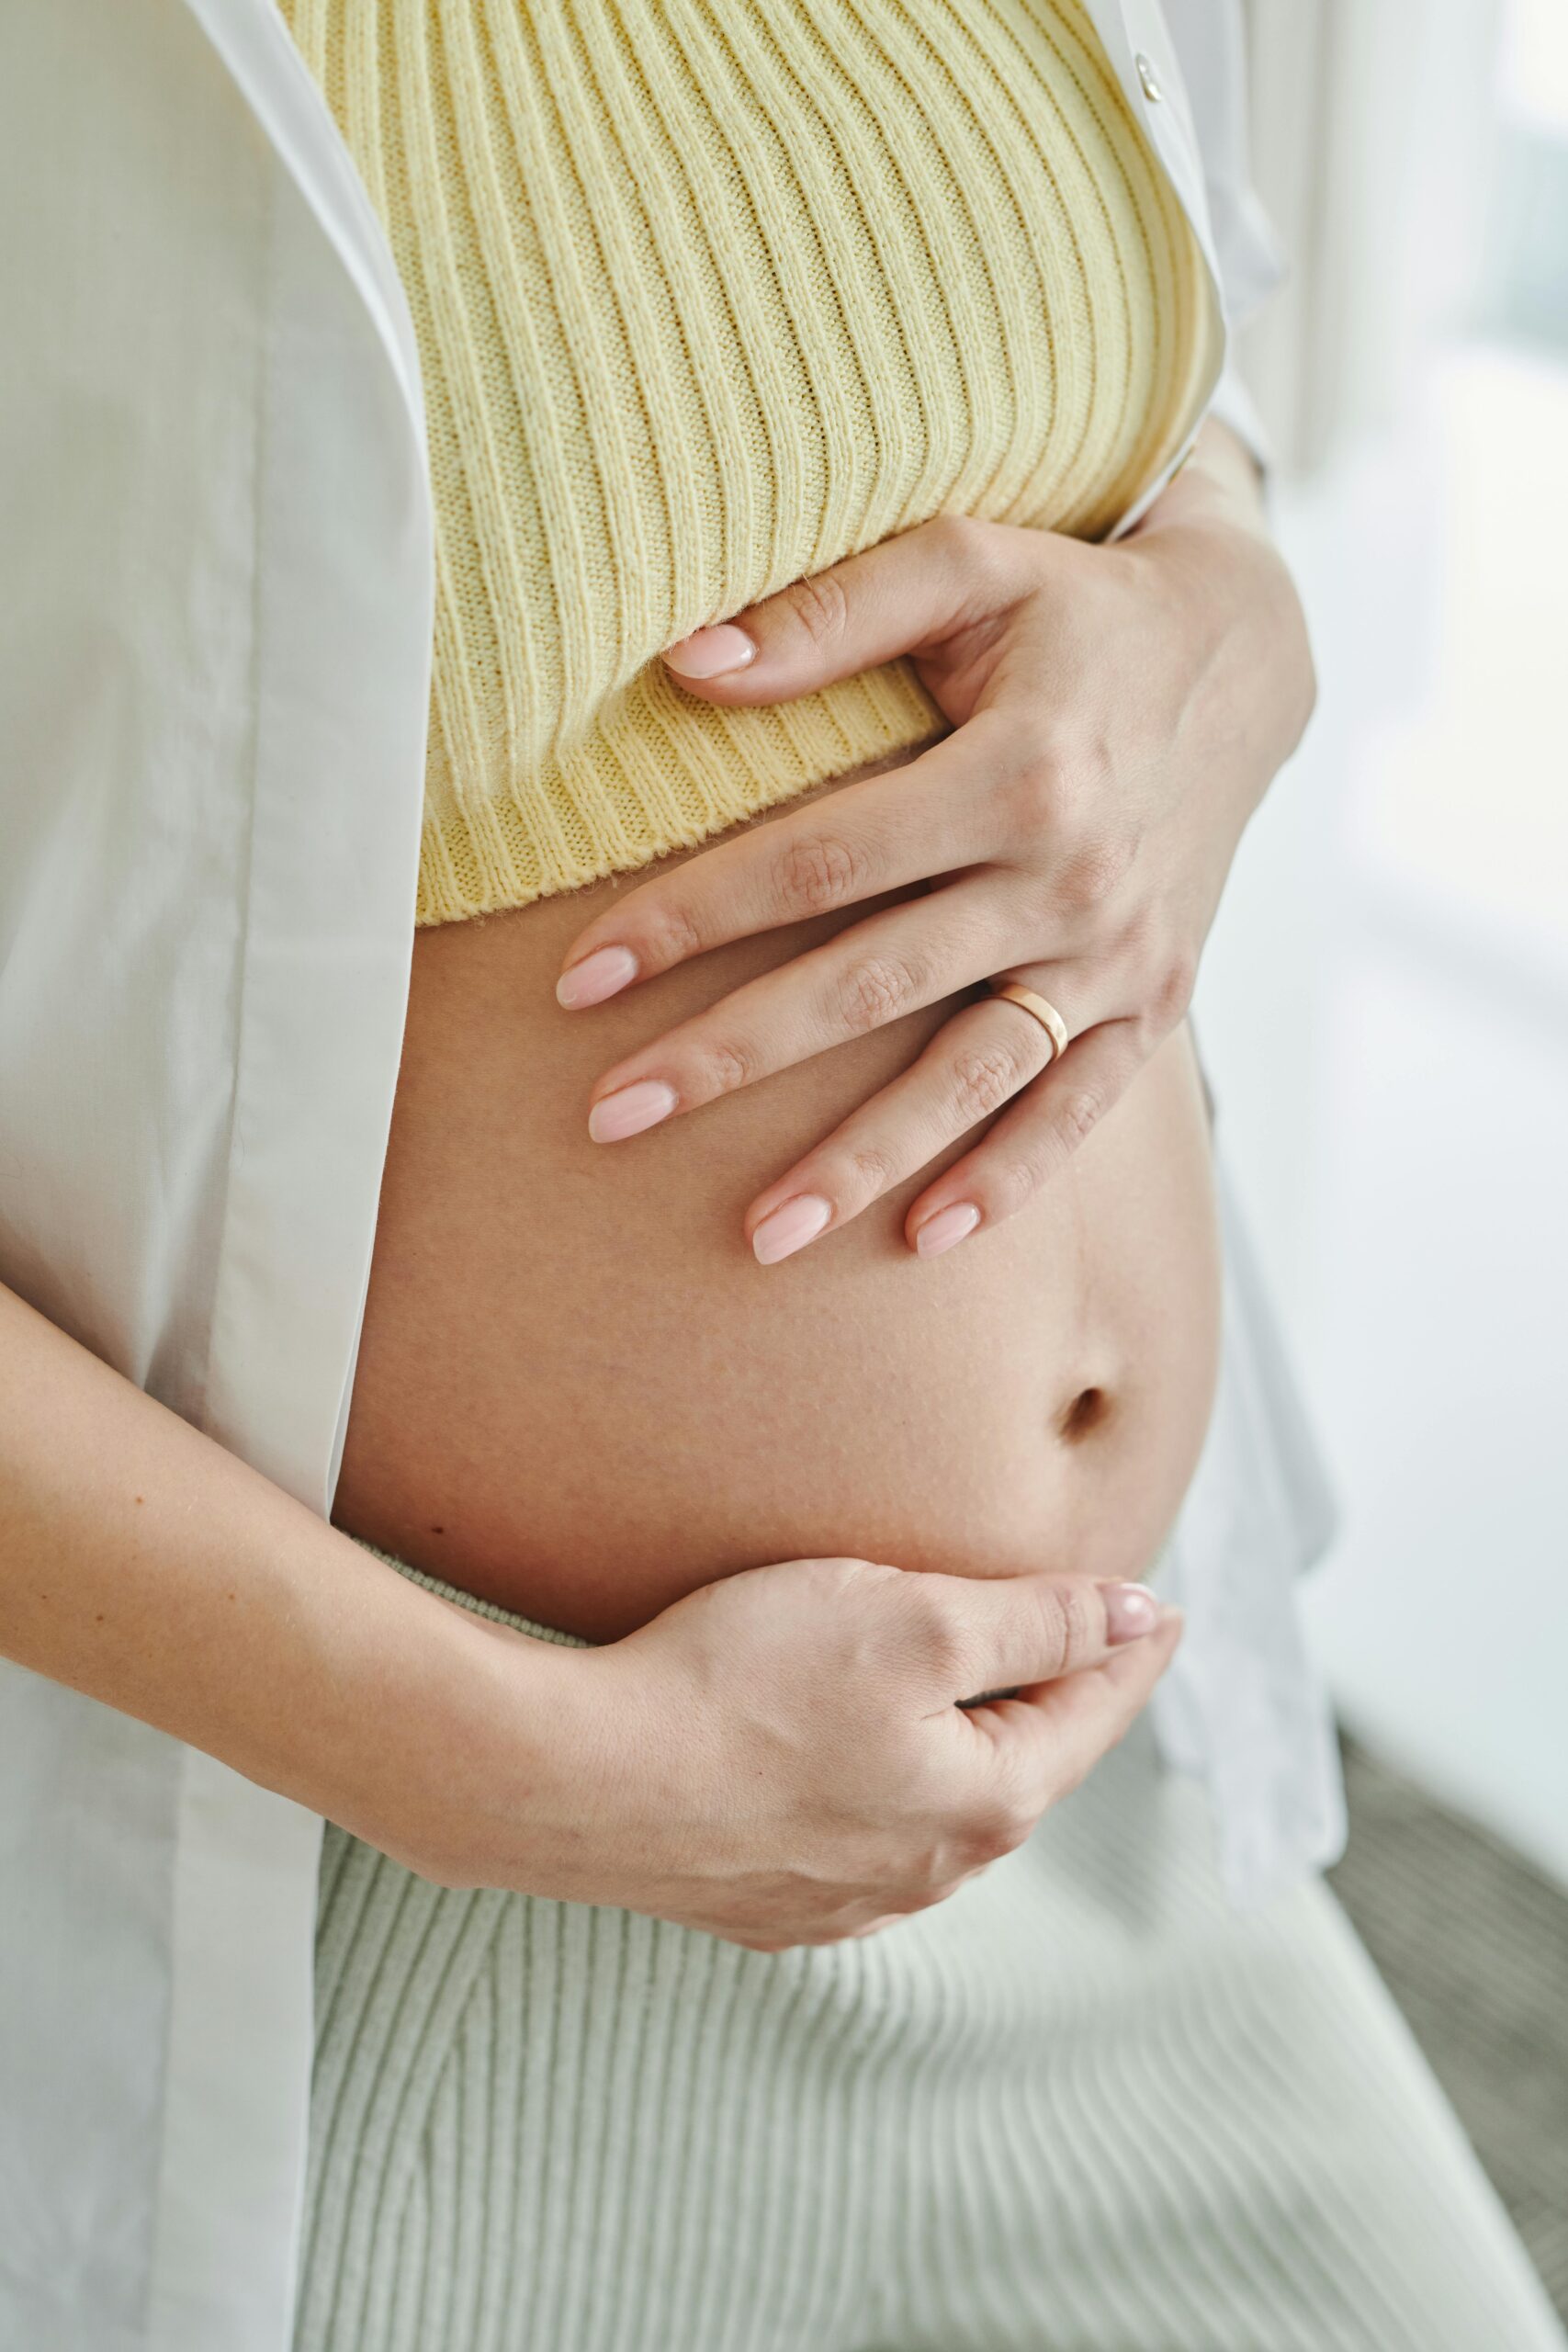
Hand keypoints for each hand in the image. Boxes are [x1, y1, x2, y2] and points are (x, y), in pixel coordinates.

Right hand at [403, 1558, 1181, 1949]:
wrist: (573, 1777)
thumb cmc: (742, 1684)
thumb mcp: (914, 1622)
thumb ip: (1036, 1625)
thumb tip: (1138, 1617)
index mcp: (981, 1805)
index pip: (1089, 1714)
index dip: (1128, 1647)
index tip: (1160, 1606)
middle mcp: (924, 1872)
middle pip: (1017, 1765)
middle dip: (1051, 1698)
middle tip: (1075, 1636)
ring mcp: (839, 1900)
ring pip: (934, 1805)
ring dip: (961, 1743)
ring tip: (965, 1686)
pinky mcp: (762, 1900)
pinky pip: (855, 1832)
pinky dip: (879, 1780)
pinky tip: (851, 1749)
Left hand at [554, 422, 1314, 1260]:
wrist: (1243, 660)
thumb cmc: (1078, 609)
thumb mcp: (971, 563)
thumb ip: (832, 613)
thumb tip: (684, 661)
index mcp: (1017, 771)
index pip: (818, 862)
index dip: (692, 918)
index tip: (580, 976)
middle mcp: (1070, 878)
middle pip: (870, 987)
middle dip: (733, 1058)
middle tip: (612, 1116)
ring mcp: (1117, 954)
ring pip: (970, 1076)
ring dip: (862, 1160)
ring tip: (758, 1235)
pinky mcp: (1155, 1001)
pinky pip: (1077, 1107)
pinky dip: (1009, 1177)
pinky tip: (925, 1238)